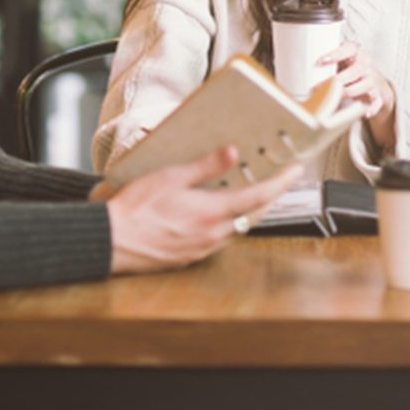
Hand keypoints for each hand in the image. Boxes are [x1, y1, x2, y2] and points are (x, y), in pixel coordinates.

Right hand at [101, 148, 302, 274]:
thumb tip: (232, 154)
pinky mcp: (191, 256)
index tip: (295, 171)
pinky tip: (221, 215)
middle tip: (281, 181)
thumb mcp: (171, 177)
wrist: (114, 241)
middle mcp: (213, 234)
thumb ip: (205, 166)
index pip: (258, 197)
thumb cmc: (136, 209)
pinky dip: (230, 224)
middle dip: (271, 197)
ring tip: (254, 194)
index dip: (280, 182)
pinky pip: (222, 239)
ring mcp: (203, 248)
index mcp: (211, 213)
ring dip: (251, 211)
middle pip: (254, 215)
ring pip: (239, 229)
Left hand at [321, 40, 396, 151]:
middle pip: (356, 70)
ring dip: (349, 93)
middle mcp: (366, 65)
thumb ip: (326, 61)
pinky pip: (376, 102)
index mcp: (356, 52)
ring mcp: (373, 80)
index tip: (320, 61)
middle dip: (338, 80)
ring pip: (364, 86)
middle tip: (321, 87)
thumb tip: (295, 64)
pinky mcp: (378, 95)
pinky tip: (364, 113)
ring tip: (335, 98)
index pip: (348, 49)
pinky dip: (371, 108)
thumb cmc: (349, 68)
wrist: (375, 80)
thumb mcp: (341, 60)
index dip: (335, 54)